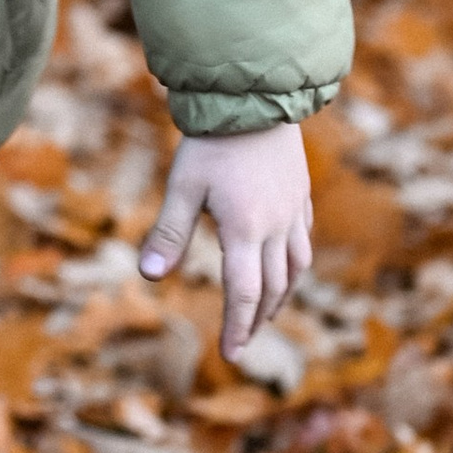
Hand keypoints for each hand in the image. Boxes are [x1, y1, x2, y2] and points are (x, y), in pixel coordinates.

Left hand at [137, 123, 312, 363]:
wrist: (254, 98)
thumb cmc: (213, 142)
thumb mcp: (183, 187)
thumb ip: (168, 233)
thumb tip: (149, 277)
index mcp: (246, 230)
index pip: (244, 293)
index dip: (237, 327)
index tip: (230, 354)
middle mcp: (278, 227)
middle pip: (273, 288)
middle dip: (258, 319)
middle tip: (243, 340)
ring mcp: (295, 212)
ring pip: (296, 268)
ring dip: (281, 297)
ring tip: (265, 312)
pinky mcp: (301, 195)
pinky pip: (303, 242)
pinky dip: (294, 265)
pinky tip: (284, 267)